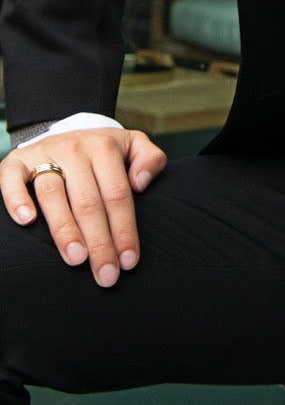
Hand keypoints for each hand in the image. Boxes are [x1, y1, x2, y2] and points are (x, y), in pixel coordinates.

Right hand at [0, 128, 166, 286]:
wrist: (65, 129)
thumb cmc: (104, 150)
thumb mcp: (134, 145)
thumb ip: (151, 159)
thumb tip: (141, 183)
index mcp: (105, 147)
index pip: (117, 195)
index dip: (124, 230)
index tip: (128, 261)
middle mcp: (74, 149)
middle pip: (88, 201)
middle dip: (99, 242)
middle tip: (105, 275)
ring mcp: (44, 154)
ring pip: (53, 193)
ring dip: (64, 229)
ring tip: (76, 259)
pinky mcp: (17, 161)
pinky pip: (12, 179)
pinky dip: (17, 199)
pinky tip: (27, 222)